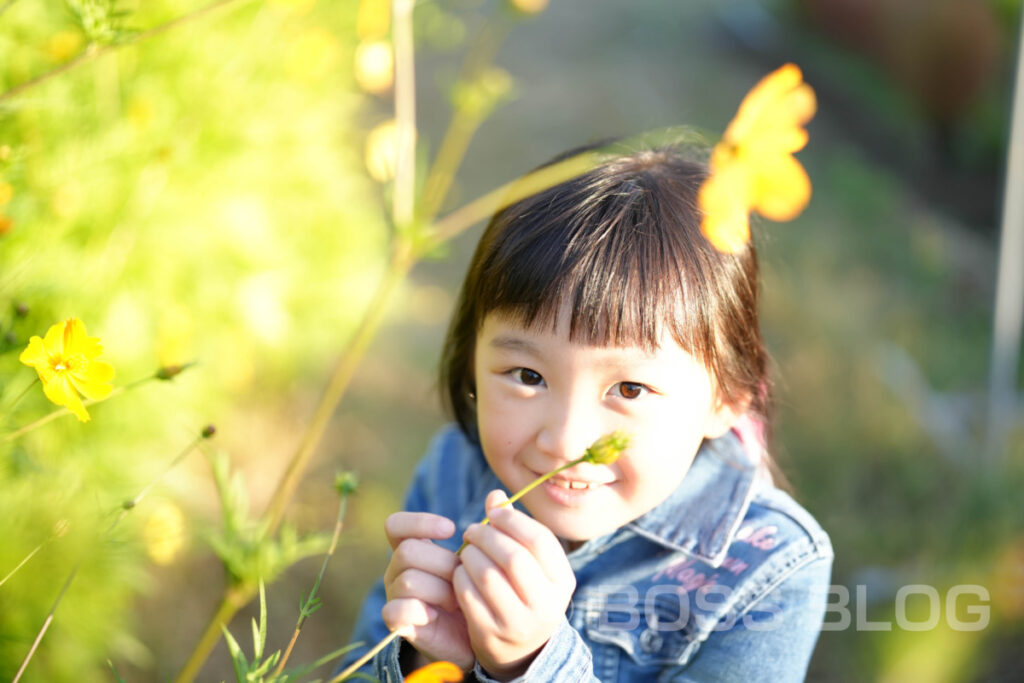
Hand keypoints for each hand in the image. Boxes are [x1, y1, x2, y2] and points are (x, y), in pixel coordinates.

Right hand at [381, 511, 473, 671]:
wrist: (476, 637)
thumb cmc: (477, 591)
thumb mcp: (482, 558)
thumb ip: (488, 529)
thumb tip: (498, 495)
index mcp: (413, 547)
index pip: (396, 525)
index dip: (419, 522)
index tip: (451, 529)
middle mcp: (398, 568)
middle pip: (408, 551)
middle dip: (443, 563)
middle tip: (463, 577)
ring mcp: (394, 594)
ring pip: (409, 580)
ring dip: (441, 590)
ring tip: (459, 600)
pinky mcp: (397, 622)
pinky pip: (397, 609)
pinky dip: (421, 611)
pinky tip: (439, 615)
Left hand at [454, 490, 576, 679]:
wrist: (520, 650)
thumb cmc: (525, 592)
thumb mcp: (531, 564)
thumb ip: (514, 528)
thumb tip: (495, 495)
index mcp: (562, 581)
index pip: (540, 540)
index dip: (513, 520)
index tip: (495, 513)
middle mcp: (546, 605)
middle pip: (513, 557)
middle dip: (488, 536)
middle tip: (473, 530)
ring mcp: (518, 623)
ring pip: (488, 575)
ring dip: (471, 555)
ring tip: (467, 551)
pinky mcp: (490, 634)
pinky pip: (469, 594)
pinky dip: (460, 576)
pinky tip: (461, 572)